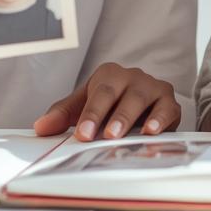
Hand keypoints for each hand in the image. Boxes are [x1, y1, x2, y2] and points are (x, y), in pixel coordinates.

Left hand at [34, 63, 181, 140]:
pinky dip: (160, 120)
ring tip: (120, 136)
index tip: (83, 135)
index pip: (99, 93)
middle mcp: (132, 77)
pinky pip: (167, 109)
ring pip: (143, 99)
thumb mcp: (84, 105)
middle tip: (105, 136)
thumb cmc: (110, 102)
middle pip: (121, 93)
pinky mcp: (170, 102)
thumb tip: (40, 128)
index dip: (91, 114)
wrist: (142, 100)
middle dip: (112, 116)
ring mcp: (153, 87)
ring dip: (131, 118)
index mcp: (109, 74)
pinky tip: (151, 132)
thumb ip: (62, 115)